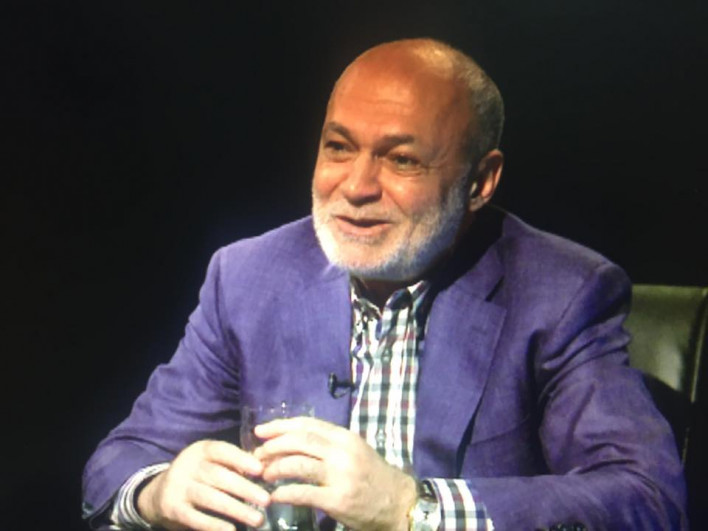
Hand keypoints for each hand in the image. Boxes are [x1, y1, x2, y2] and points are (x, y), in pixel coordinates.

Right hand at [137, 439, 270, 530]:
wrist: (158, 494)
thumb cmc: (197, 475)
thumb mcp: (211, 463)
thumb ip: (234, 464)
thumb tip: (266, 469)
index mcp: (200, 450)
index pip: (222, 451)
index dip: (241, 459)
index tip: (260, 470)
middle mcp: (187, 465)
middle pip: (218, 476)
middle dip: (245, 489)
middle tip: (266, 500)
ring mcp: (178, 487)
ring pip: (210, 498)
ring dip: (236, 509)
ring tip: (257, 519)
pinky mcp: (172, 509)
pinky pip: (196, 518)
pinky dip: (215, 525)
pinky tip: (232, 529)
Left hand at [254, 417, 416, 530]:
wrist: (397, 503)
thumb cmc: (372, 476)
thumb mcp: (353, 451)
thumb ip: (328, 444)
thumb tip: (290, 441)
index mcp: (345, 437)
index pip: (307, 424)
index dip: (280, 426)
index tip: (260, 431)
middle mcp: (342, 452)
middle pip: (299, 441)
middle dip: (273, 446)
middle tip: (257, 454)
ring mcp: (340, 476)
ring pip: (298, 464)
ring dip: (275, 468)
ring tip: (263, 475)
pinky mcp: (337, 500)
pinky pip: (303, 493)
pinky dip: (284, 493)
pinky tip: (275, 496)